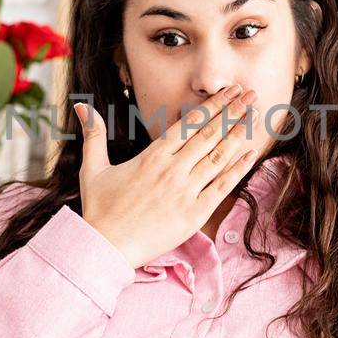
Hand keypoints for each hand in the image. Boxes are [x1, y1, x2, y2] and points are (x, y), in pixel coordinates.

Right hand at [72, 84, 257, 270]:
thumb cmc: (99, 209)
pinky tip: (251, 154)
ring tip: (255, 117)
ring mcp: (185, 191)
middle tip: (251, 95)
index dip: (213, 105)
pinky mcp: (194, 213)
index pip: (190, 123)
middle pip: (209, 135)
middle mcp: (172, 169)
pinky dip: (237, 169)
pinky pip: (221, 187)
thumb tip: (82, 106)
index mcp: (153, 156)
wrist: (106, 246)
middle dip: (233, 112)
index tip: (229, 91)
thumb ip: (93, 134)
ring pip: (218, 157)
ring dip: (239, 135)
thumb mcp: (92, 168)